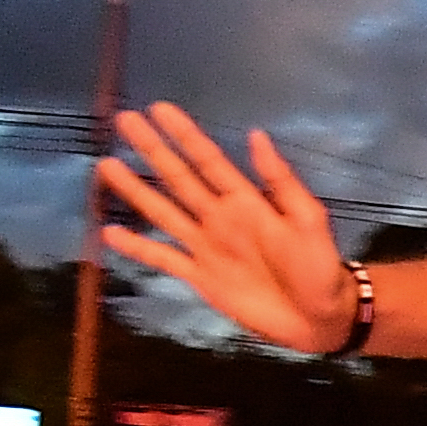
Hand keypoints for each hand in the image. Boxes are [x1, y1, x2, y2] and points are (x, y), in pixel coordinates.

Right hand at [97, 103, 346, 351]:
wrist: (319, 316)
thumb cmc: (320, 266)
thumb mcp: (308, 219)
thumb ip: (281, 181)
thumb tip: (258, 135)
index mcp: (246, 200)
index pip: (208, 160)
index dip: (184, 135)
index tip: (158, 109)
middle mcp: (219, 217)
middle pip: (178, 178)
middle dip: (152, 150)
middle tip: (124, 121)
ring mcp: (206, 246)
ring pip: (163, 212)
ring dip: (136, 191)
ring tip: (106, 166)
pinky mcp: (199, 277)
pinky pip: (163, 259)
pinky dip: (137, 247)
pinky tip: (110, 234)